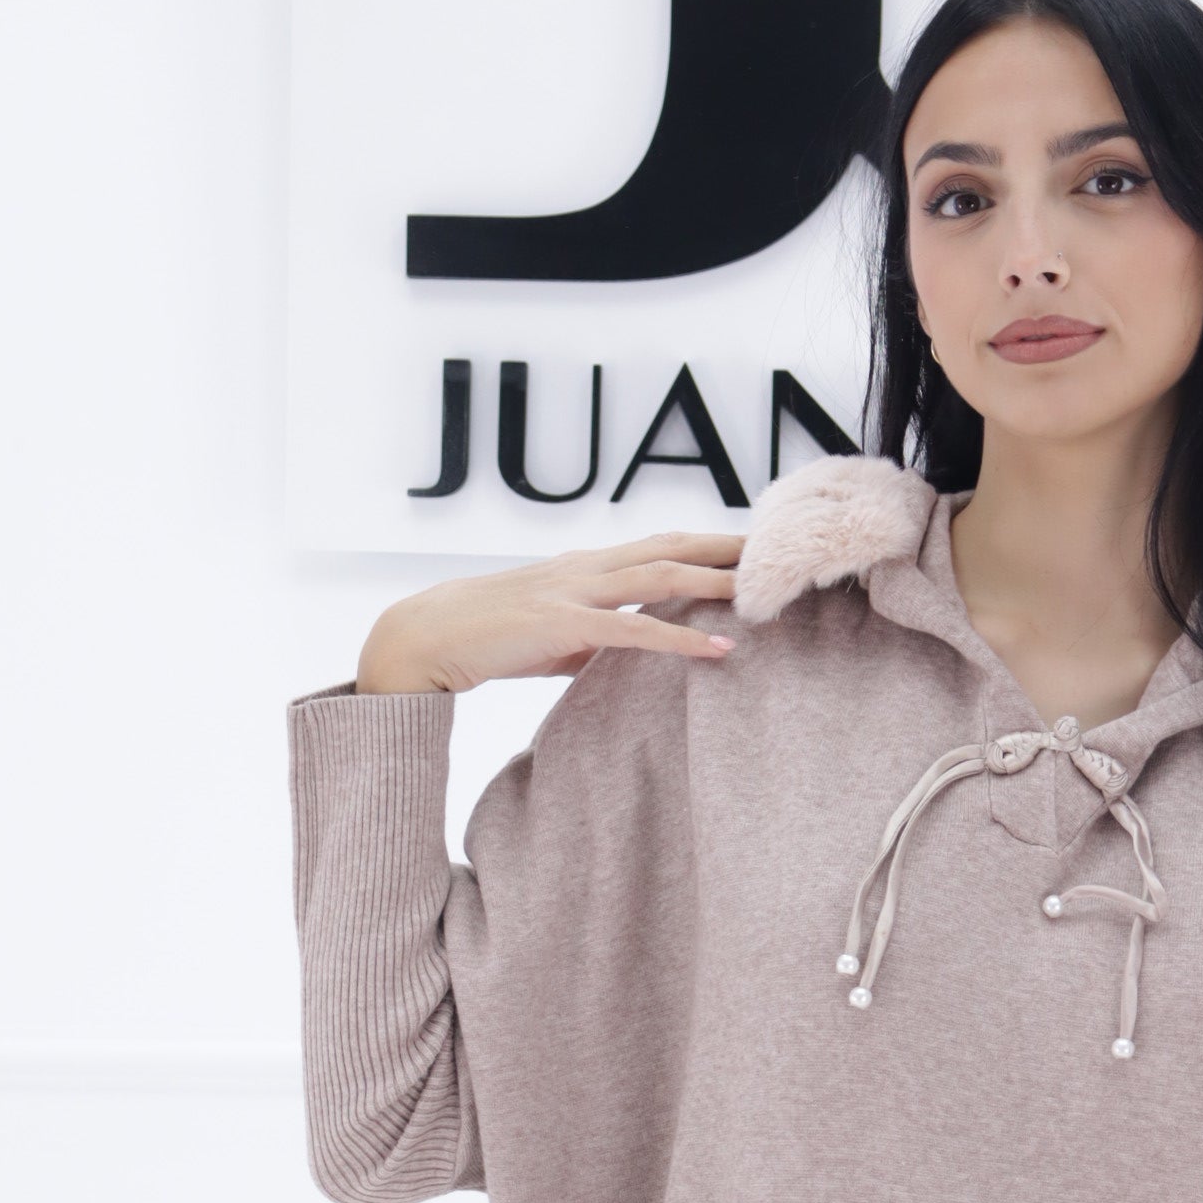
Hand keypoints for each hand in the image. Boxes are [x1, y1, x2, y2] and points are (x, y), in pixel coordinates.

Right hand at [354, 532, 742, 692]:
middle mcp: (584, 568)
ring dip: (716, 582)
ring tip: (763, 591)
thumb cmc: (485, 639)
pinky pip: (632, 631)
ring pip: (659, 578)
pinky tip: (718, 649)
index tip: (754, 550)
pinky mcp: (560, 625)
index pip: (659, 547)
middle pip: (670, 547)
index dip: (708, 545)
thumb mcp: (552, 638)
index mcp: (584, 568)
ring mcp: (572, 591)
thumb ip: (592, 640)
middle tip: (780, 550)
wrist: (422, 638)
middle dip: (727, 547)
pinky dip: (679, 640)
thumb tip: (625, 658)